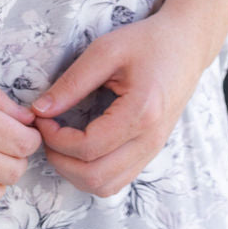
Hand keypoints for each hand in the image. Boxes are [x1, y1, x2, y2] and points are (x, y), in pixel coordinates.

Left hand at [30, 12, 214, 197]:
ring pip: (106, 186)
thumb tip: (40, 110)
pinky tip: (79, 146)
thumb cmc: (147, 42)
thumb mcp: (105, 51)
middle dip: (60, 161)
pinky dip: (91, 171)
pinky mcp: (150, 151)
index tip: (41, 118)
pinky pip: (117, 179)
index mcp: (141, 113)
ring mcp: (153, 149)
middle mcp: (151, 140)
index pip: (88, 148)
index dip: (55, 139)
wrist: (187, 46)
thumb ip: (71, 82)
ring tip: (60, 142)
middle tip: (46, 133)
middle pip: (95, 177)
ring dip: (74, 172)